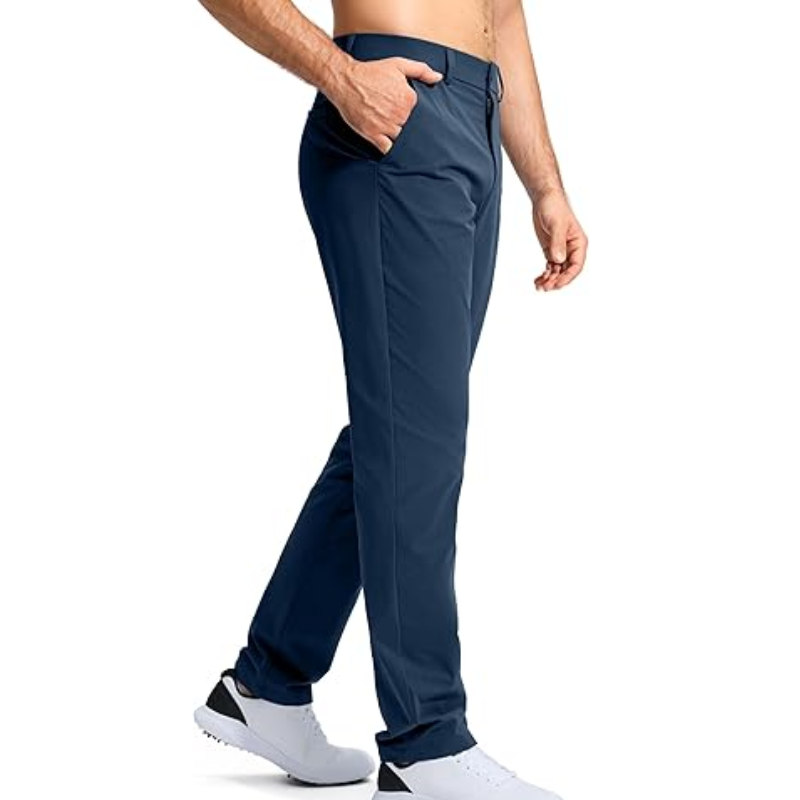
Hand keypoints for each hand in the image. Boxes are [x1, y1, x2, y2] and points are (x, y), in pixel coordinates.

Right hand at [328, 57, 442, 154]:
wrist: (346, 80)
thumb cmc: (371, 72)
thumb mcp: (398, 65)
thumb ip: (421, 70)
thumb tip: (438, 78)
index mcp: (408, 98)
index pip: (418, 113)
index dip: (410, 112)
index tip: (401, 109)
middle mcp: (399, 114)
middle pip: (410, 127)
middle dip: (404, 124)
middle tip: (393, 118)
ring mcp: (386, 126)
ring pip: (400, 139)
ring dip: (397, 136)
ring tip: (389, 129)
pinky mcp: (373, 134)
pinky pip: (388, 149)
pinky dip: (389, 149)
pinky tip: (388, 144)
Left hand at [531, 189, 587, 290]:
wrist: (544, 199)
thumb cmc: (555, 207)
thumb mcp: (557, 225)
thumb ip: (558, 243)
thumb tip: (559, 259)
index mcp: (578, 243)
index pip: (576, 266)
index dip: (567, 277)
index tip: (557, 284)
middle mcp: (571, 249)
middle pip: (566, 272)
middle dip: (556, 281)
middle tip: (545, 287)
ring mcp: (561, 251)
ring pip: (557, 271)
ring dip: (549, 280)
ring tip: (539, 286)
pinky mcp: (551, 250)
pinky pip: (550, 267)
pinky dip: (545, 274)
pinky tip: (538, 280)